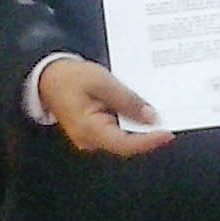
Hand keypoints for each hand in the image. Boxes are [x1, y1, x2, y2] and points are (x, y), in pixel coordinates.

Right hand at [37, 58, 174, 156]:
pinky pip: (117, 130)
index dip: (148, 141)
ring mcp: (91, 137)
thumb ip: (127, 100)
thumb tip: (152, 117)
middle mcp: (90, 140)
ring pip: (123, 137)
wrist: (47, 76)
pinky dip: (131, 122)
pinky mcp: (94, 131)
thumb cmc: (71, 77)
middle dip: (148, 133)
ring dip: (141, 127)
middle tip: (172, 120)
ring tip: (161, 113)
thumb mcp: (102, 82)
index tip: (168, 133)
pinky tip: (143, 110)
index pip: (125, 144)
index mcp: (89, 130)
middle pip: (126, 143)